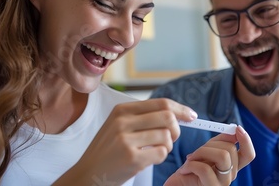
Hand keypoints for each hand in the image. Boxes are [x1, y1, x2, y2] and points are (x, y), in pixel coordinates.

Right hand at [53, 98, 196, 184]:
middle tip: (170, 138)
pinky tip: (148, 159)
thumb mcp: (119, 125)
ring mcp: (126, 140)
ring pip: (167, 136)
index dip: (180, 109)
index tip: (191, 116)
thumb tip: (181, 114)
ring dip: (167, 146)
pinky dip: (160, 157)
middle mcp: (123, 122)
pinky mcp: (131, 158)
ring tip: (154, 151)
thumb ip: (145, 117)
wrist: (87, 174)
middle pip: (168, 117)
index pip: (161, 103)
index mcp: (122, 110)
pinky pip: (162, 153)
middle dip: (176, 129)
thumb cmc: (109, 150)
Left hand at [164, 126, 254, 185]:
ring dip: (202, 152)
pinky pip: (205, 169)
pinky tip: (184, 170)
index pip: (248, 154)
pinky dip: (191, 164)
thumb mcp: (204, 153)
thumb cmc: (188, 171)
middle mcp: (230, 175)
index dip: (246, 140)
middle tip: (196, 152)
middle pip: (231, 149)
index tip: (237, 128)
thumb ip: (218, 144)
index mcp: (231, 166)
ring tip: (190, 159)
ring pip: (223, 156)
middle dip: (210, 143)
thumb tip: (232, 131)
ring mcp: (222, 183)